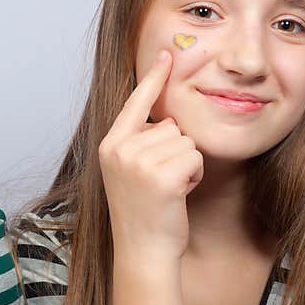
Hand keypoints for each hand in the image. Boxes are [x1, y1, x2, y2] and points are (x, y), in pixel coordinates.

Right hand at [98, 50, 202, 261]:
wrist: (143, 251)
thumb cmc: (143, 212)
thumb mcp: (131, 170)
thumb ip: (140, 141)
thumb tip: (166, 120)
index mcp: (110, 144)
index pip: (135, 102)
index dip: (153, 77)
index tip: (166, 53)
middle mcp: (120, 149)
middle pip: (170, 125)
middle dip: (176, 151)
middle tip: (161, 182)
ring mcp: (138, 162)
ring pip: (185, 141)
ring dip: (187, 165)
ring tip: (169, 189)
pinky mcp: (160, 176)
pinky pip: (194, 157)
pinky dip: (194, 176)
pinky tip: (178, 195)